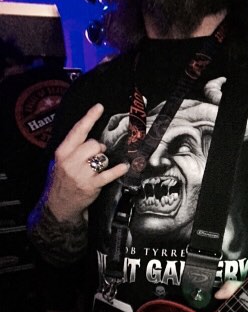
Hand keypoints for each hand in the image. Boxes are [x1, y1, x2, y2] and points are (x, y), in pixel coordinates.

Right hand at [46, 103, 128, 222]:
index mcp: (63, 152)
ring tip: (97, 168)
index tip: (99, 107)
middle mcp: (70, 161)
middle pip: (94, 144)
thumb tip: (97, 140)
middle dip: (99, 148)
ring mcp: (81, 174)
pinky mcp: (91, 184)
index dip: (89, 117)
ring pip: (101, 157)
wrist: (59, 204)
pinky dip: (118, 170)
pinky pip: (109, 173)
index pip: (78, 131)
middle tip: (96, 155)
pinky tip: (124, 167)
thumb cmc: (64, 179)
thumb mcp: (62, 161)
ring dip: (103, 161)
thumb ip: (75, 148)